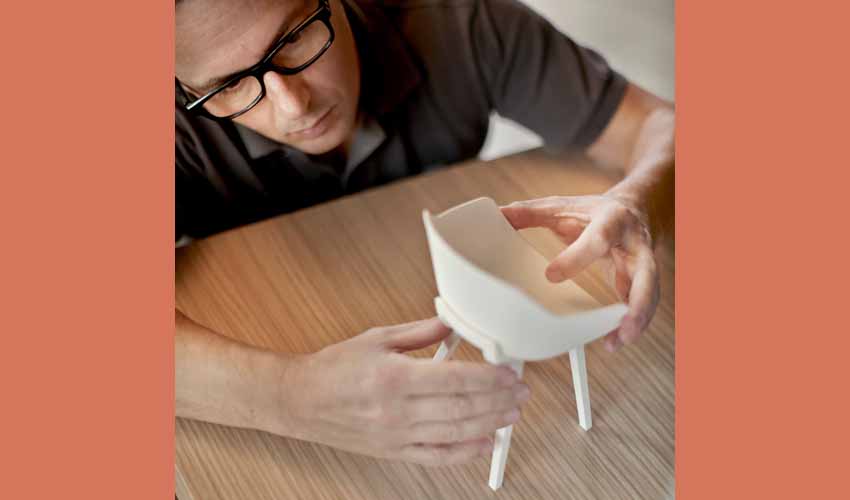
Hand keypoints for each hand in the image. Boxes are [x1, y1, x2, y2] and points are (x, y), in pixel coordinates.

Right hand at [280, 318, 529, 465]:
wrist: (301, 400)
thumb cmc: (334, 369)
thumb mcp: (377, 338)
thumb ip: (420, 333)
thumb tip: (452, 324)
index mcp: (395, 377)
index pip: (456, 379)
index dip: (490, 378)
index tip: (508, 374)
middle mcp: (398, 410)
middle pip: (462, 408)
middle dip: (498, 401)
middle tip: (519, 393)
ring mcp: (397, 435)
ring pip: (456, 433)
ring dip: (490, 424)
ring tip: (511, 415)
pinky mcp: (394, 451)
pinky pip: (437, 456)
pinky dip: (465, 452)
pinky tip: (484, 443)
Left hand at [500, 194, 659, 350]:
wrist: (633, 208)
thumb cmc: (593, 211)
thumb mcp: (563, 206)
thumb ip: (531, 212)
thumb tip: (498, 214)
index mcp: (612, 219)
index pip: (599, 239)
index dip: (576, 258)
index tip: (551, 275)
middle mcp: (635, 243)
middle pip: (646, 273)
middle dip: (638, 300)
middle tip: (621, 324)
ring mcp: (643, 264)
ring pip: (650, 294)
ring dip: (637, 319)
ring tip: (617, 341)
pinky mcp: (642, 281)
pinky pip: (643, 305)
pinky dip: (631, 323)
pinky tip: (614, 340)